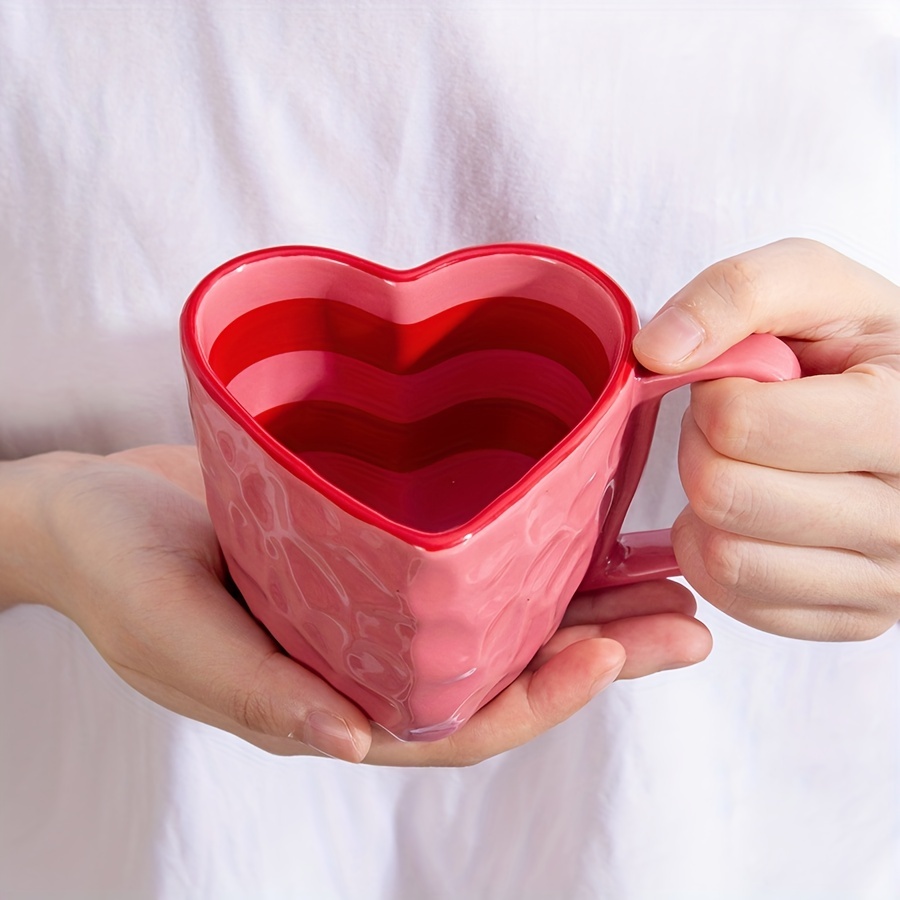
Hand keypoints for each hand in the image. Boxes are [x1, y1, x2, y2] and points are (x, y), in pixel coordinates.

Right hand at [0, 445, 709, 763]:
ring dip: (588, 602)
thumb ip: (256, 693)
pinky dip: (534, 547)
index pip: (456, 723)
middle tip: (687, 626)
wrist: (96, 506)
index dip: (537, 700)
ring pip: (502, 616)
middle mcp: (371, 659)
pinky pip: (470, 556)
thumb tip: (355, 746)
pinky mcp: (380, 549)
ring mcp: (381, 604)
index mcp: (332, 700)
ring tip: (670, 582)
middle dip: (600, 654)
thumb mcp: (172, 632)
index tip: (609, 653)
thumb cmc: (118, 569)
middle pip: (504, 671)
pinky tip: (591, 523)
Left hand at [633, 238, 899, 640]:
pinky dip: (717, 551)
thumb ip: (736, 293)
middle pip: (724, 496)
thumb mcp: (810, 285)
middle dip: (703, 448)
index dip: (714, 394)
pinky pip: (735, 598)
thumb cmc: (852, 346)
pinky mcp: (855, 616)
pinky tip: (748, 514)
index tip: (741, 383)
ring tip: (744, 467)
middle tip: (733, 427)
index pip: (740, 425)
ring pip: (726, 558)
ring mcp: (888, 579)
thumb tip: (658, 352)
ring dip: (706, 505)